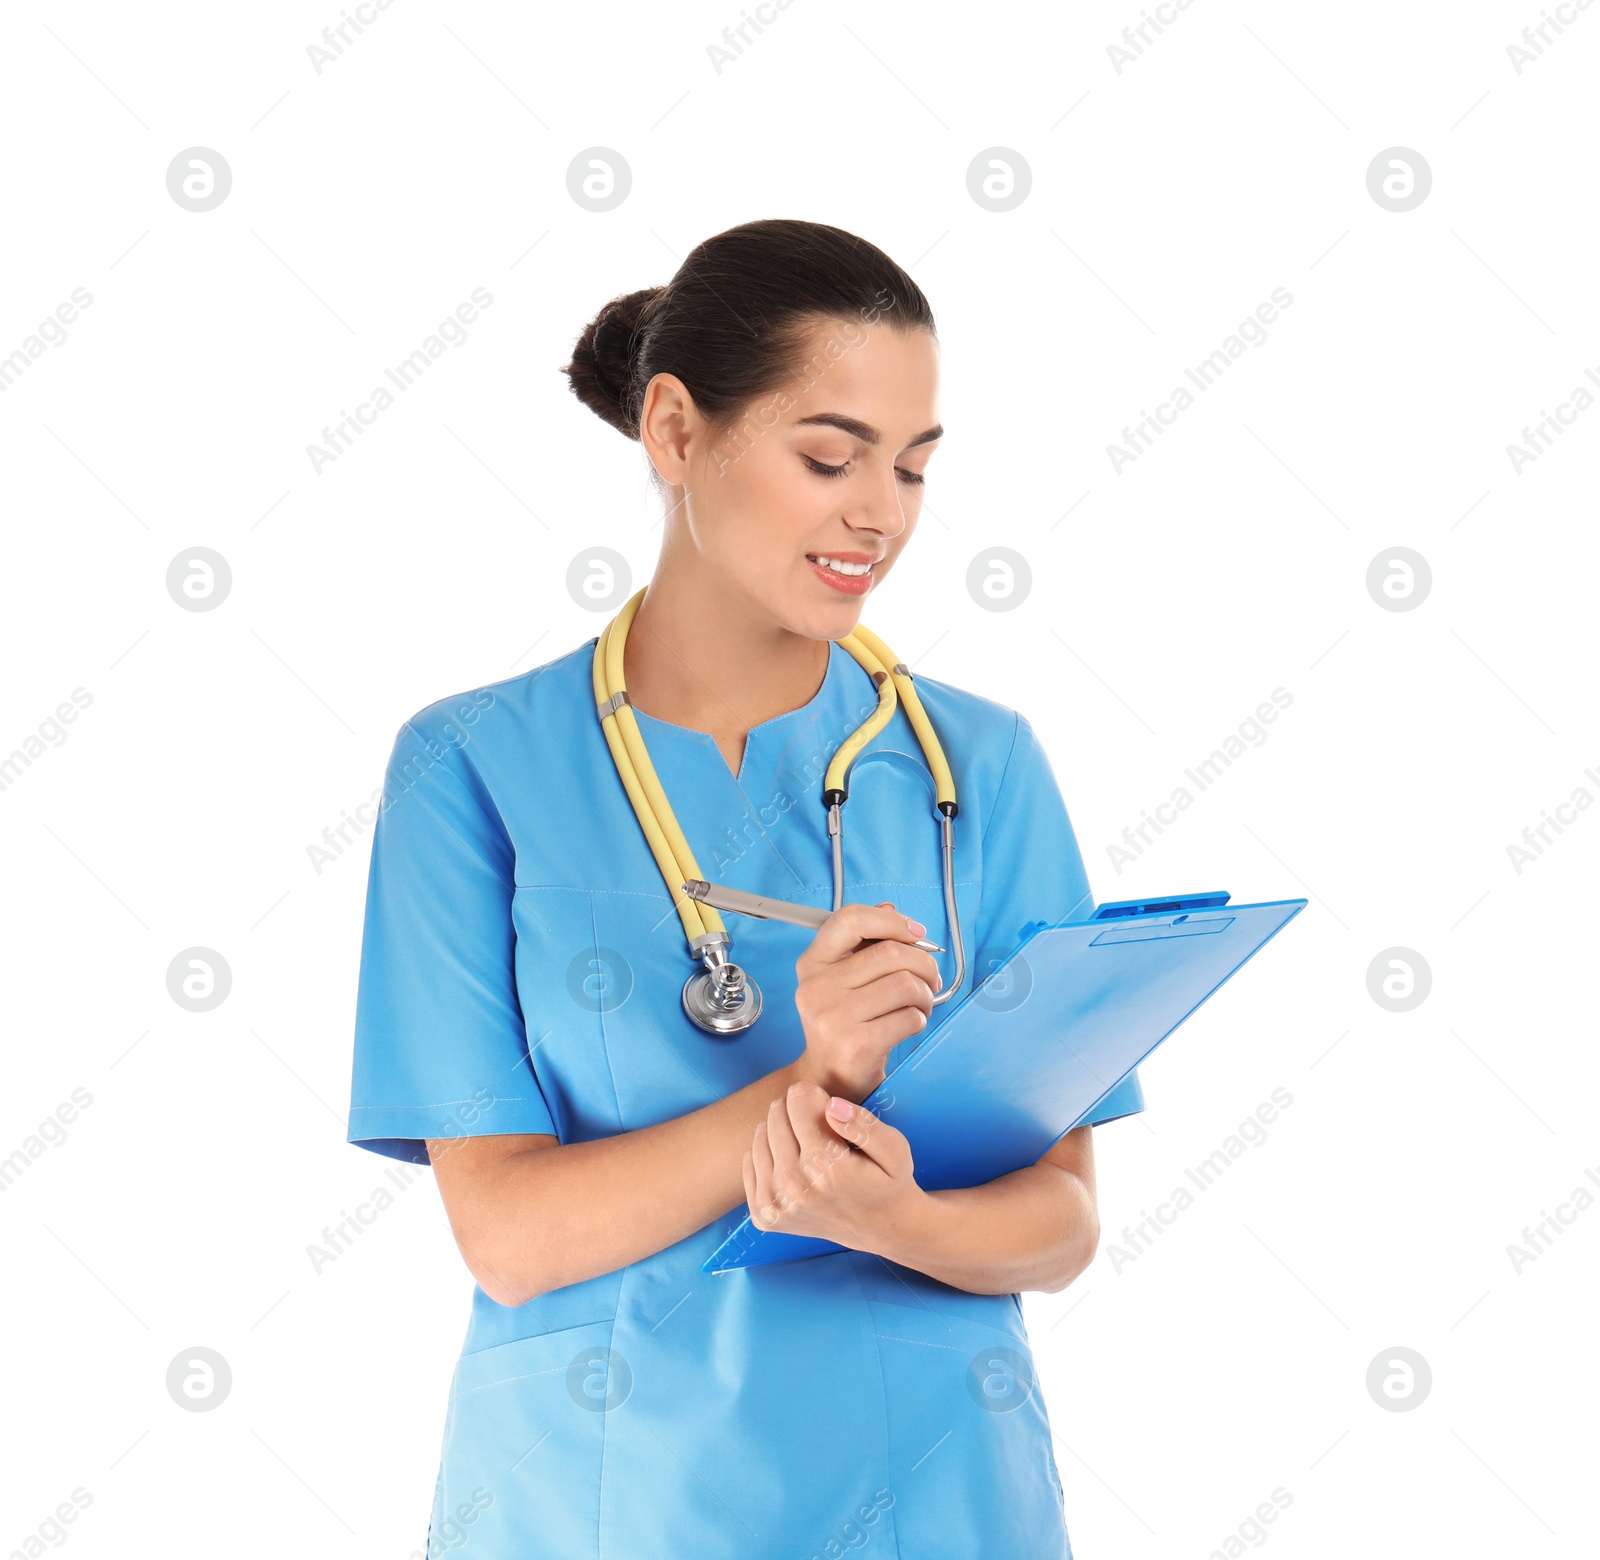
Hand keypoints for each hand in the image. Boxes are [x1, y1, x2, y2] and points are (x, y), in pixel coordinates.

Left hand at [743, 1080, 923, 1251]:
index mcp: (829, 1168)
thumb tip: (831, 1106)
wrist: (880, 1227)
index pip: (798, 1103)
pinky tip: (791, 1159)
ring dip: (779, 1129)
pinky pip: (750, 1160)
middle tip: (816, 1120)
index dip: (813, 1095)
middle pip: (776, 1117)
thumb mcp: (895, 1148)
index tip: (825, 1102)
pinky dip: (766, 1152)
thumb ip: (866, 1125)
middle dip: (794, 1108)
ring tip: (805, 1139)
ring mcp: (777, 1205)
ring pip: (760, 1136)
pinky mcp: (765, 1215)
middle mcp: (797, 1189)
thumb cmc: (887, 1181)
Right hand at [792, 901, 941, 1100]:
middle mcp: (816, 988)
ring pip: (904, 984)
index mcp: (813, 964)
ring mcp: (833, 1017)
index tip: (916, 933)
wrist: (828, 1079)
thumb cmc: (845, 1023)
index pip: (850, 920)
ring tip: (921, 1004)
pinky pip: (909, 1017)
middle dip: (923, 964)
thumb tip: (891, 910)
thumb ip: (865, 944)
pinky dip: (920, 1019)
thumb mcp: (844, 979)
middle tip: (930, 979)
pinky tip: (911, 1024)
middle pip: (890, 953)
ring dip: (925, 994)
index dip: (891, 922)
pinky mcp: (856, 1044)